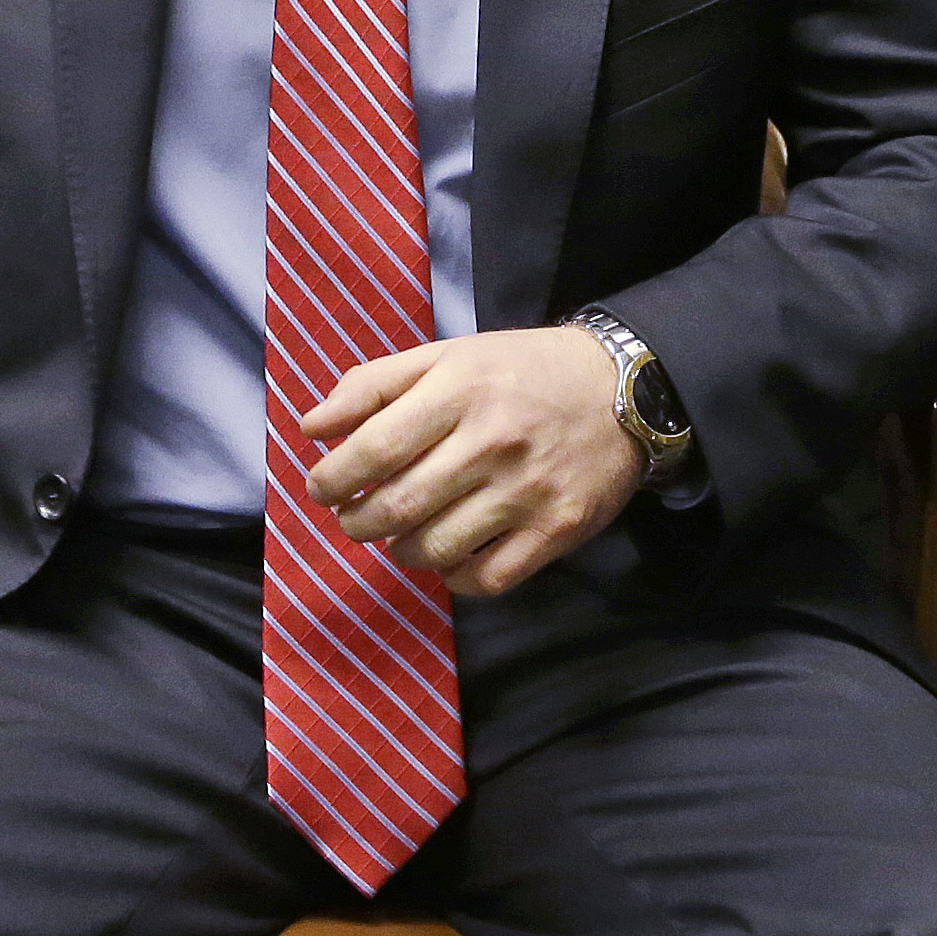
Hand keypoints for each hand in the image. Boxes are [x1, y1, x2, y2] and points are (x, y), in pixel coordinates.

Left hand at [294, 326, 645, 598]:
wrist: (624, 389)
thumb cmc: (520, 371)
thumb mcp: (447, 356)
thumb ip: (373, 385)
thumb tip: (311, 427)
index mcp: (459, 391)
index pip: (374, 449)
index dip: (333, 479)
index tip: (322, 488)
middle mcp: (492, 442)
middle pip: (397, 507)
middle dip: (357, 522)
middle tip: (352, 518)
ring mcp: (527, 493)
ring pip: (436, 549)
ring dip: (400, 551)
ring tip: (399, 536)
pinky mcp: (557, 531)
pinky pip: (487, 579)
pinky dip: (454, 577)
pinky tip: (447, 557)